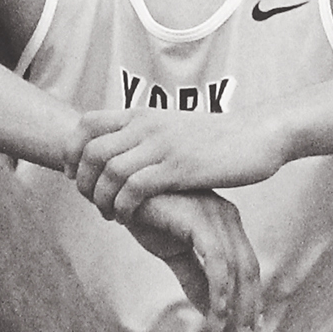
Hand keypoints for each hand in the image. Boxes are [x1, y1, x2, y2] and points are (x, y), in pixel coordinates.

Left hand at [71, 108, 290, 218]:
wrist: (260, 133)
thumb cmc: (221, 137)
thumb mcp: (176, 127)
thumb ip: (150, 134)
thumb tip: (128, 149)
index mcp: (143, 114)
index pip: (87, 123)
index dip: (72, 151)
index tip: (75, 175)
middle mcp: (147, 125)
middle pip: (89, 150)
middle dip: (82, 182)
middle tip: (91, 202)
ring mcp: (162, 145)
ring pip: (108, 172)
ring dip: (101, 199)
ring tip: (110, 214)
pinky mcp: (179, 167)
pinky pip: (134, 188)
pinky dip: (123, 206)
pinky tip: (129, 218)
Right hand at [117, 189, 264, 331]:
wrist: (116, 189)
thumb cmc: (145, 214)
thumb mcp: (173, 252)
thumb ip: (193, 277)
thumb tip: (210, 309)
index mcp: (224, 222)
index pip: (246, 264)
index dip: (251, 296)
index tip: (251, 325)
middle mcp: (226, 217)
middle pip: (248, 267)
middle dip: (248, 305)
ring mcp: (214, 215)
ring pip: (236, 267)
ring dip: (233, 304)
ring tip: (224, 331)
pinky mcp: (199, 218)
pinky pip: (217, 260)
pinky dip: (219, 289)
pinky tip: (216, 311)